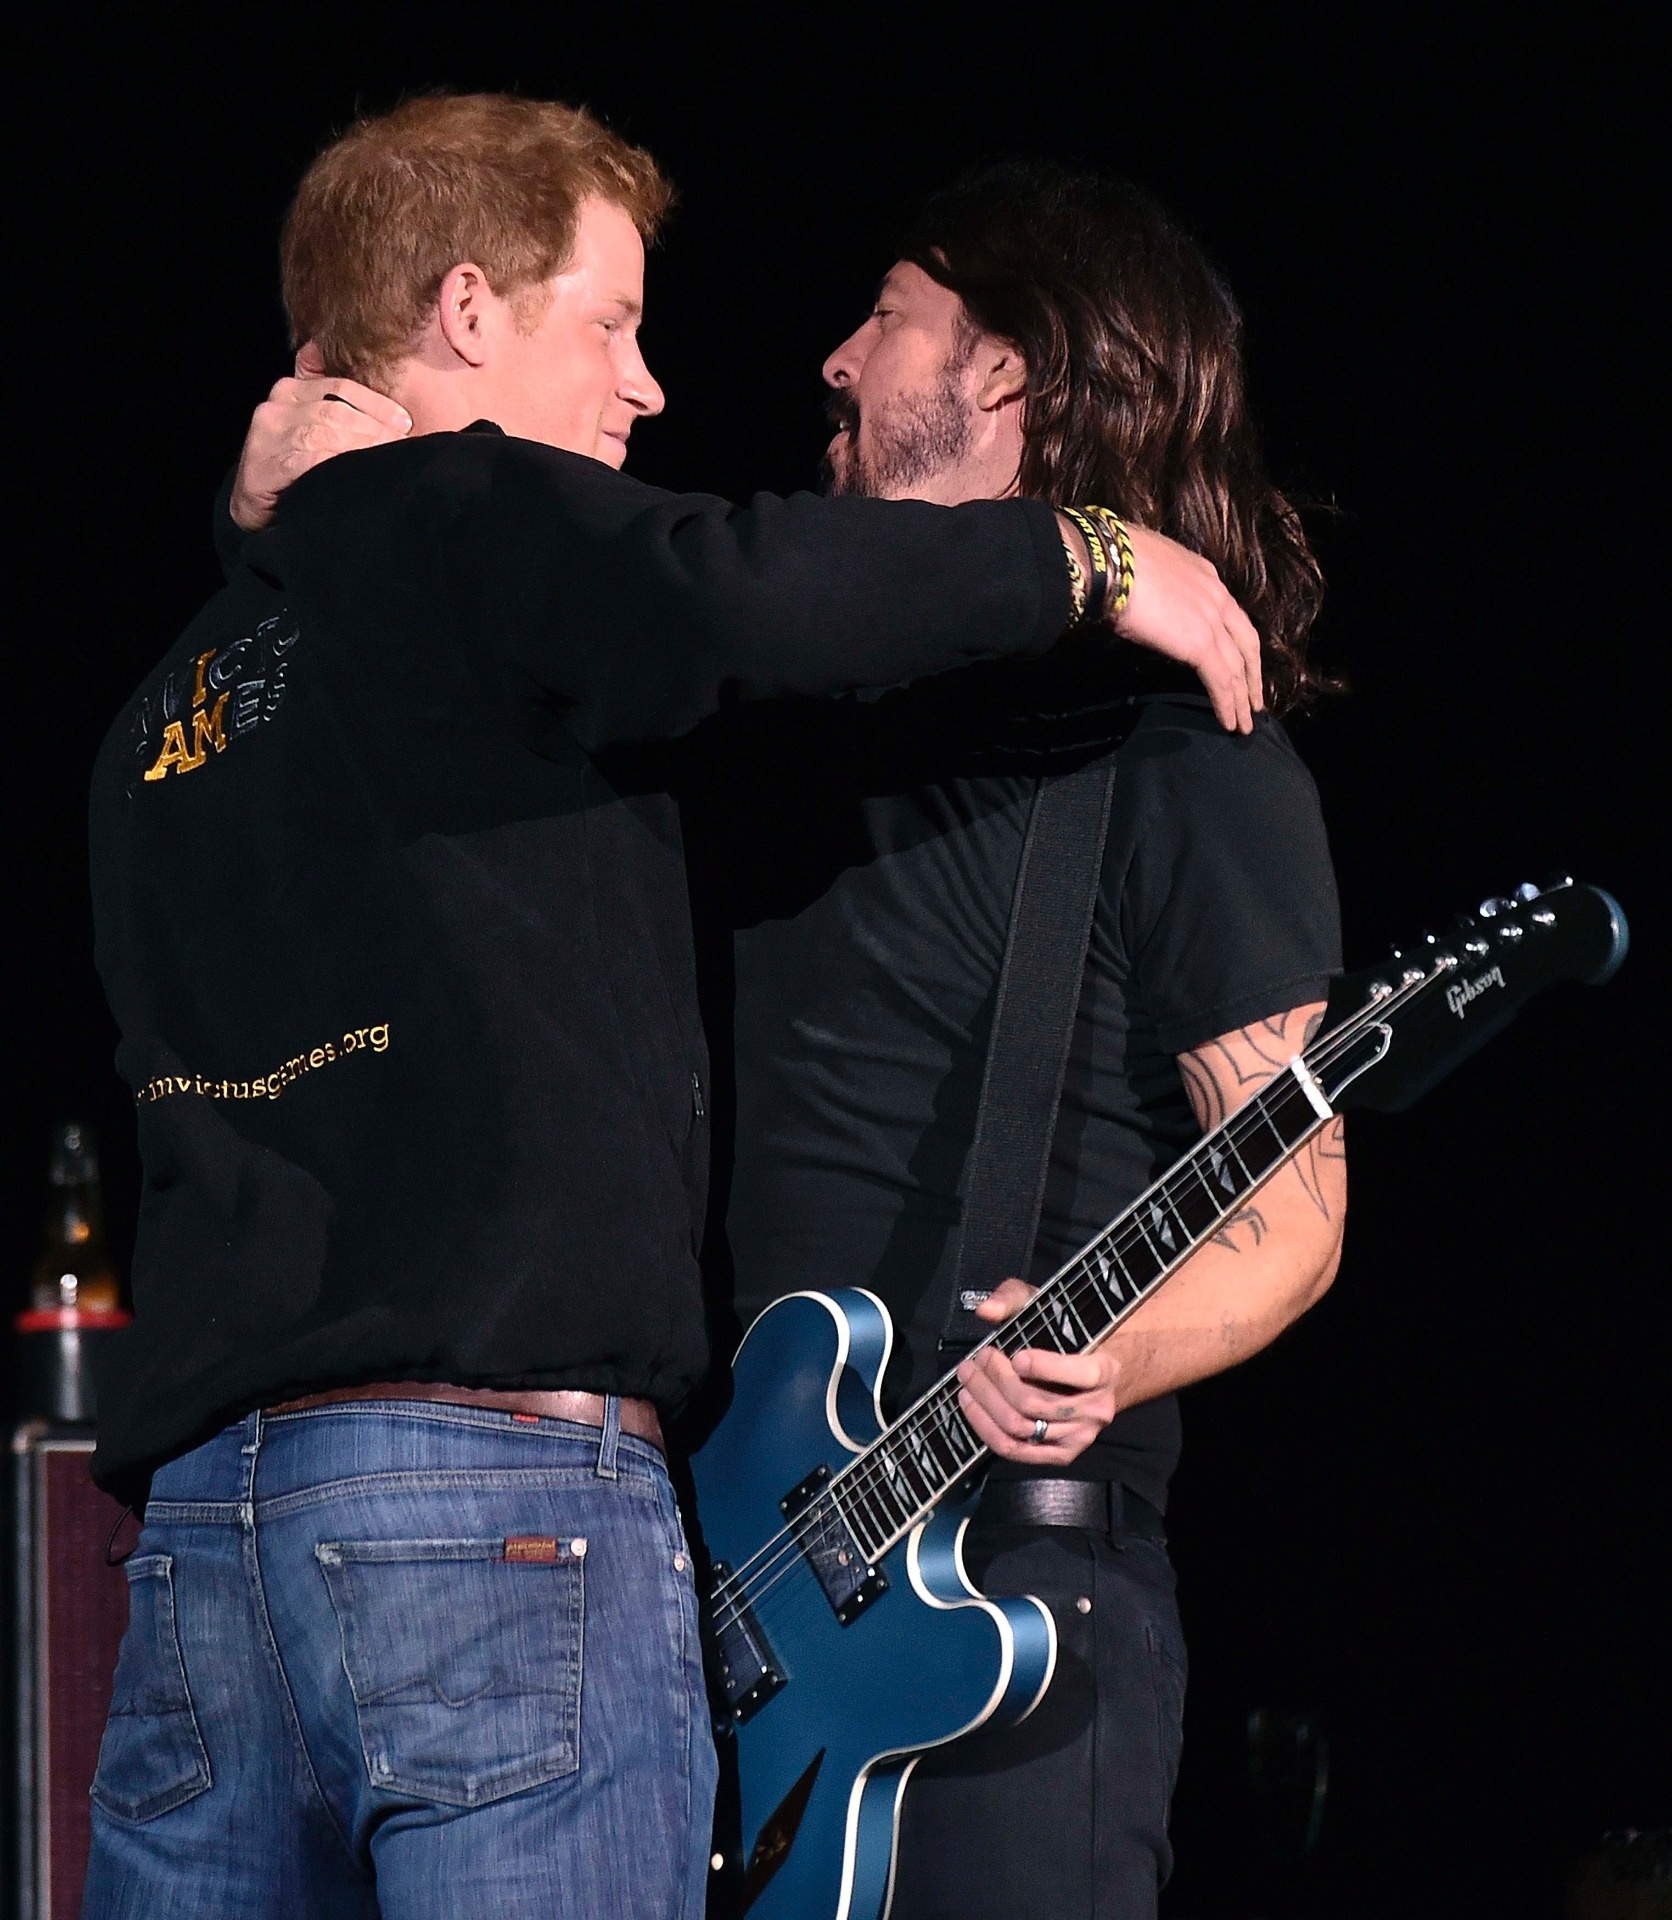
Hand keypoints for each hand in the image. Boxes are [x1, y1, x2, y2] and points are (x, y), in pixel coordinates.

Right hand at [229, 346, 410, 531]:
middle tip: (403, 446)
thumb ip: (337, 408)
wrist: (251, 505)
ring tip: (388, 459)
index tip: (405, 422)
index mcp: (291, 390)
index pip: (341, 387)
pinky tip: (357, 473)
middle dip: (374, 429)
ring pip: (324, 433)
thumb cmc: (291, 467)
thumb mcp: (311, 430)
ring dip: (361, 446)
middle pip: (336, 410)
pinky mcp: (264, 466)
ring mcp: (267, 435)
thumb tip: (393, 414)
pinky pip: (306, 460)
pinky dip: (335, 465)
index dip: (377, 404)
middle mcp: (276, 406)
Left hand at [955, 1278, 1121, 1464]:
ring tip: (966, 1379)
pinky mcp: (1060, 1455)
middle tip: (976, 1359)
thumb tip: (986, 1311)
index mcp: (1105, 1370)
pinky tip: (971, 1405)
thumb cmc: (1069, 1337)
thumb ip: (1015, 1298)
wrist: (1099, 1378)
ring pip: (1021, 1427)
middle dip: (997, 1379)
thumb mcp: (1047, 1306)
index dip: (1046, 1368)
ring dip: (984, 1402)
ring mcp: (1079, 1437)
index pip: (1081, 1373)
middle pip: (1035, 1402)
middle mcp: (1097, 1409)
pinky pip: (1016, 1450)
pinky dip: (986, 1428)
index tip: (1017, 1356)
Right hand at [1112, 523, 1263, 732]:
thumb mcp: (1149, 569)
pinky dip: (1228, 705)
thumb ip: (1162, 589)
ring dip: (1243, 699)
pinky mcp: (1201, 645)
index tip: (1241, 662)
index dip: (1238, 642)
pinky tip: (1229, 723)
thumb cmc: (1116, 561)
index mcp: (1206, 576)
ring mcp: (1212, 621)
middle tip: (1255, 702)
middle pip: (1247, 643)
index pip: (1231, 614)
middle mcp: (1217, 596)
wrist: (1111, 562)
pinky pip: (1222, 681)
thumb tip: (1152, 605)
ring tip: (1244, 724)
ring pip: (1238, 668)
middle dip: (1253, 675)